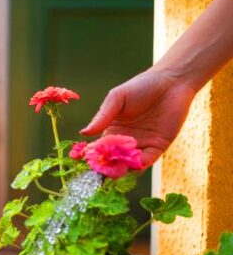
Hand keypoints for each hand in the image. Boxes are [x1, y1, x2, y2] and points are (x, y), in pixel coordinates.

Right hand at [80, 69, 198, 166]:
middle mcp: (125, 140)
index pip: (99, 148)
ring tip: (117, 169)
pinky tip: (134, 164)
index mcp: (112, 130)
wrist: (171, 83)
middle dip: (107, 167)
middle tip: (102, 171)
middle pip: (113, 160)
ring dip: (123, 169)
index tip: (86, 162)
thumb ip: (102, 117)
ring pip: (129, 164)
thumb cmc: (141, 86)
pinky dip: (140, 165)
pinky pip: (147, 160)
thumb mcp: (116, 99)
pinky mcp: (158, 146)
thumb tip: (83, 133)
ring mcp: (141, 144)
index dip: (93, 155)